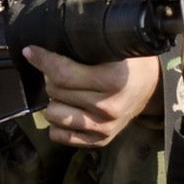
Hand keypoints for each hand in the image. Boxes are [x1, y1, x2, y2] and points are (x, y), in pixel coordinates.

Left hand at [23, 45, 159, 149]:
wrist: (153, 88)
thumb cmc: (131, 63)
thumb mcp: (115, 48)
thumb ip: (86, 47)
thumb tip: (49, 43)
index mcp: (113, 80)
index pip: (64, 73)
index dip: (43, 60)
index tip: (30, 51)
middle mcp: (109, 107)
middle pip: (56, 92)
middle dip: (52, 78)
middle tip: (61, 71)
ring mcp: (104, 127)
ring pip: (53, 115)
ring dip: (54, 101)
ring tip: (65, 92)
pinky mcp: (101, 140)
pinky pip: (61, 136)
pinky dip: (57, 124)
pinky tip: (67, 109)